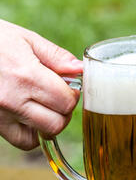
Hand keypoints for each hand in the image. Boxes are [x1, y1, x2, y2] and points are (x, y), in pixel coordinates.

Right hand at [0, 19, 82, 149]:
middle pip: (57, 124)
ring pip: (40, 137)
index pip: (66, 101)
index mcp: (25, 75)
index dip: (73, 95)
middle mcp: (11, 99)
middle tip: (58, 98)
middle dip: (64, 112)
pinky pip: (21, 141)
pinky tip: (29, 116)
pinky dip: (31, 134)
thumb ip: (56, 56)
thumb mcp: (26, 39)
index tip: (68, 86)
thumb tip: (80, 70)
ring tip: (43, 106)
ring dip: (49, 125)